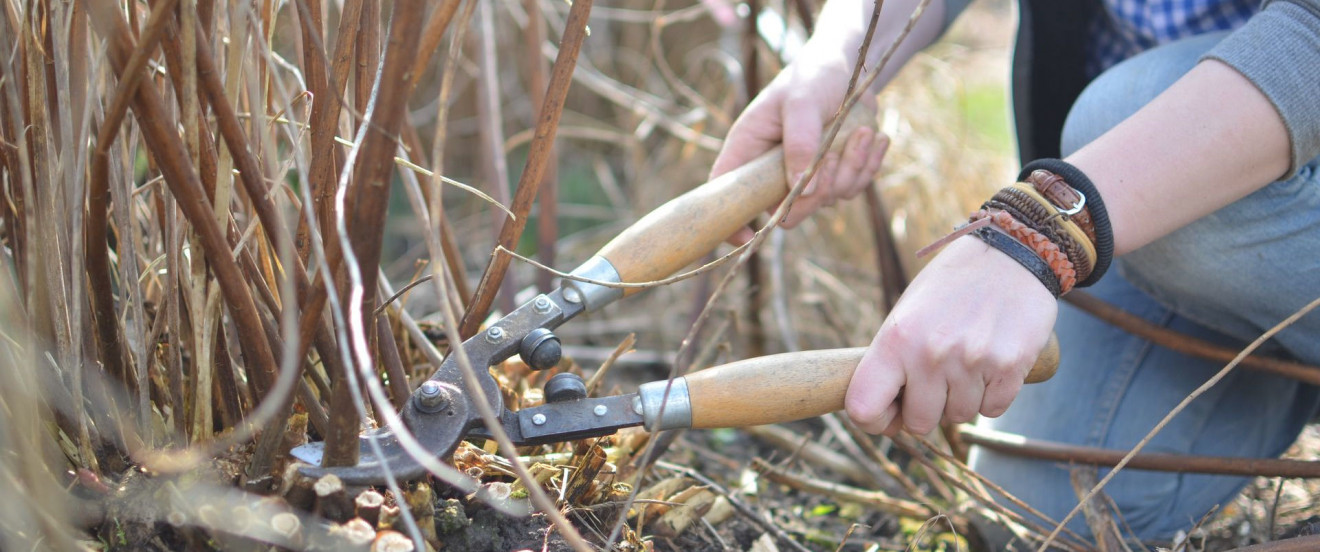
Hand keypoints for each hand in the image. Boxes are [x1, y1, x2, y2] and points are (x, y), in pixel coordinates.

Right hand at [710, 47, 889, 244]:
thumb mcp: (802, 101)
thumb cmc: (813, 76)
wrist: (850, 67)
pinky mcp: (834, 175)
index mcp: (748, 150)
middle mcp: (772, 170)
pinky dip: (867, 165)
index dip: (730, 224)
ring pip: (826, 201)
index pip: (725, 195)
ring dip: (851, 169)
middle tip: (833, 154)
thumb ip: (800, 143)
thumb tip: (802, 193)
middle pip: (787, 213)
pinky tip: (872, 136)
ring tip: (861, 131)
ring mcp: (804, 176)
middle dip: (819, 189)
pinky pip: (853, 190)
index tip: (747, 237)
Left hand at [844, 235, 1058, 434]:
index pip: (864, 408)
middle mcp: (931, 354)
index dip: (874, 420)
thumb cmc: (950, 286)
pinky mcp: (1011, 367)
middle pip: (919, 423)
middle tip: (936, 380)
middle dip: (926, 409)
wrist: (1010, 252)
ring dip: (961, 399)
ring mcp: (972, 362)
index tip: (888, 413)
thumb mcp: (907, 313)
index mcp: (896, 339)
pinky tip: (990, 364)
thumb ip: (892, 361)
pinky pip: (993, 410)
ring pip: (959, 417)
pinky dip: (991, 395)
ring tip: (966, 361)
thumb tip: (882, 414)